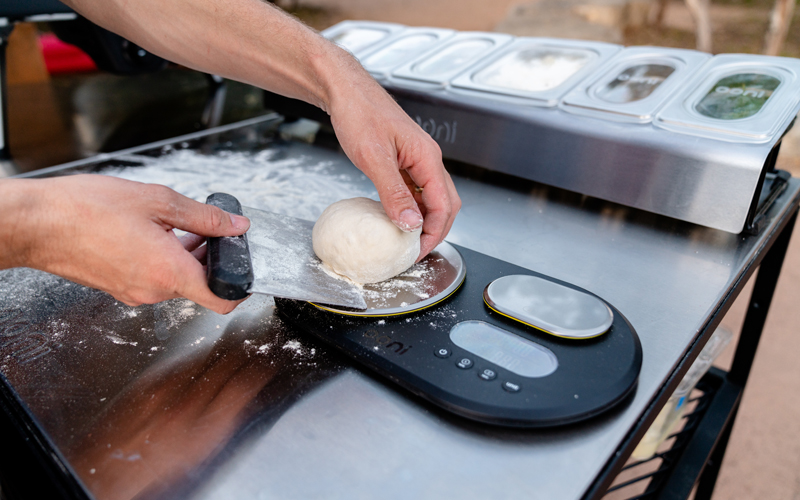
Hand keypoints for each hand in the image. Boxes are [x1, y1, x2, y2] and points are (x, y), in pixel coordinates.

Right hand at [0, 175, 249, 313]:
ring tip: (169, 223)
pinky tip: (149, 232)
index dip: (241, 286)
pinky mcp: (119, 288)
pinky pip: (154, 277)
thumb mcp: (157, 201)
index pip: (223, 300)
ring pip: (176, 278)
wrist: (35, 223)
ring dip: (185, 255)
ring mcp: (134, 292)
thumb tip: (236, 227)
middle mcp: (153, 290)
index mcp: (169, 272)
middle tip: (203, 226)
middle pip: (200, 283)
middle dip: (209, 256)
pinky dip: (163, 258)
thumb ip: (204, 217)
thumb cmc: (85, 209)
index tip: (245, 268)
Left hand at [326, 60, 461, 259]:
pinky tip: (397, 218)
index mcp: (427, 157)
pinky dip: (411, 208)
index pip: (443, 204)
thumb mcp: (374, 157)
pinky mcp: (404, 161)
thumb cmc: (359, 113)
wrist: (344, 91)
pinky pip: (415, 190)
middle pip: (445, 203)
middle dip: (435, 230)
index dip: (434, 232)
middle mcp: (428, 159)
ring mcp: (417, 160)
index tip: (417, 251)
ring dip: (424, 221)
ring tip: (407, 241)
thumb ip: (394, 192)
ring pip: (432, 198)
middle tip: (415, 252)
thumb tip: (409, 222)